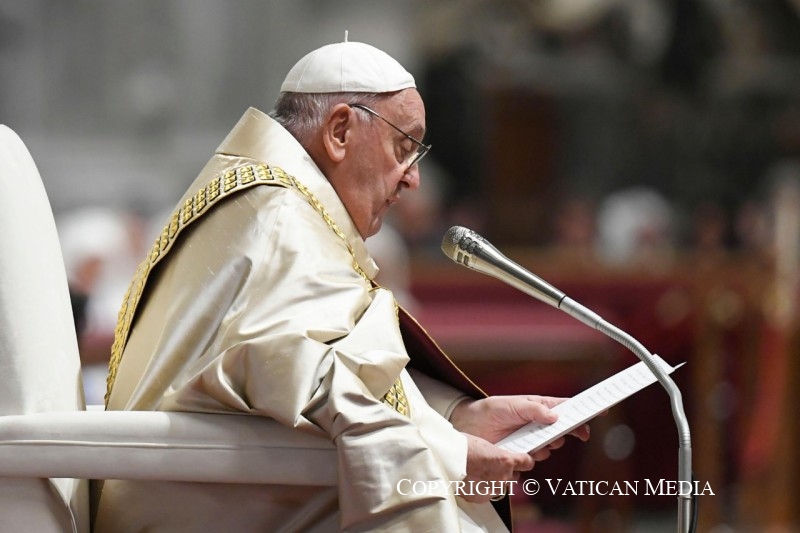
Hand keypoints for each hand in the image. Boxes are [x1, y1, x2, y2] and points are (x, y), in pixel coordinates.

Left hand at [450, 395, 590, 449]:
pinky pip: (536, 459)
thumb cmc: (490, 410)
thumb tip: (555, 417)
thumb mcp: (512, 405)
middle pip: (565, 430)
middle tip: (567, 434)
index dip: (585, 409)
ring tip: (533, 441)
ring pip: (552, 446)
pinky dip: (533, 455)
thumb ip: (534, 410)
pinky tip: (524, 450)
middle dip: (569, 432)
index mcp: (540, 407)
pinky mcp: (523, 454)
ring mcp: (532, 439)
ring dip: (547, 445)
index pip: (567, 408)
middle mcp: (539, 424)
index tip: (602, 409)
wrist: (470, 426)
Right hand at [460, 433, 532, 502]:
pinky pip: (488, 494)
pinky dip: (483, 489)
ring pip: (501, 486)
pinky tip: (474, 481)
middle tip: (494, 466)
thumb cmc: (462, 447)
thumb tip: (496, 456)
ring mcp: (493, 489)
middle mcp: (503, 476)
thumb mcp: (485, 444)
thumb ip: (496, 454)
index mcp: (506, 460)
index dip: (524, 461)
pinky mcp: (482, 497)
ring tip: (481, 473)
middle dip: (507, 471)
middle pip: (514, 476)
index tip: (522, 461)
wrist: (448, 459)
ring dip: (495, 481)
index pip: (527, 463)